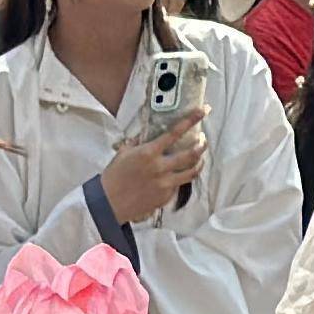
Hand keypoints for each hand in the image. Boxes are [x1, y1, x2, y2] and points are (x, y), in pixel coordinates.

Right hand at [101, 108, 208, 223]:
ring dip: (199, 162)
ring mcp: (165, 183)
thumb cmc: (114, 176)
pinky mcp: (166, 196)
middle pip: (191, 154)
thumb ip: (138, 142)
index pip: (175, 132)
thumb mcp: (124, 153)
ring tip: (201, 157)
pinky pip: (179, 184)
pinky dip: (182, 177)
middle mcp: (160, 167)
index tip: (203, 111)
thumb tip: (147, 133)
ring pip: (192, 172)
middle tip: (204, 140)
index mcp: (149, 153)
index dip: (191, 120)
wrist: (109, 202)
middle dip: (202, 145)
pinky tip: (180, 174)